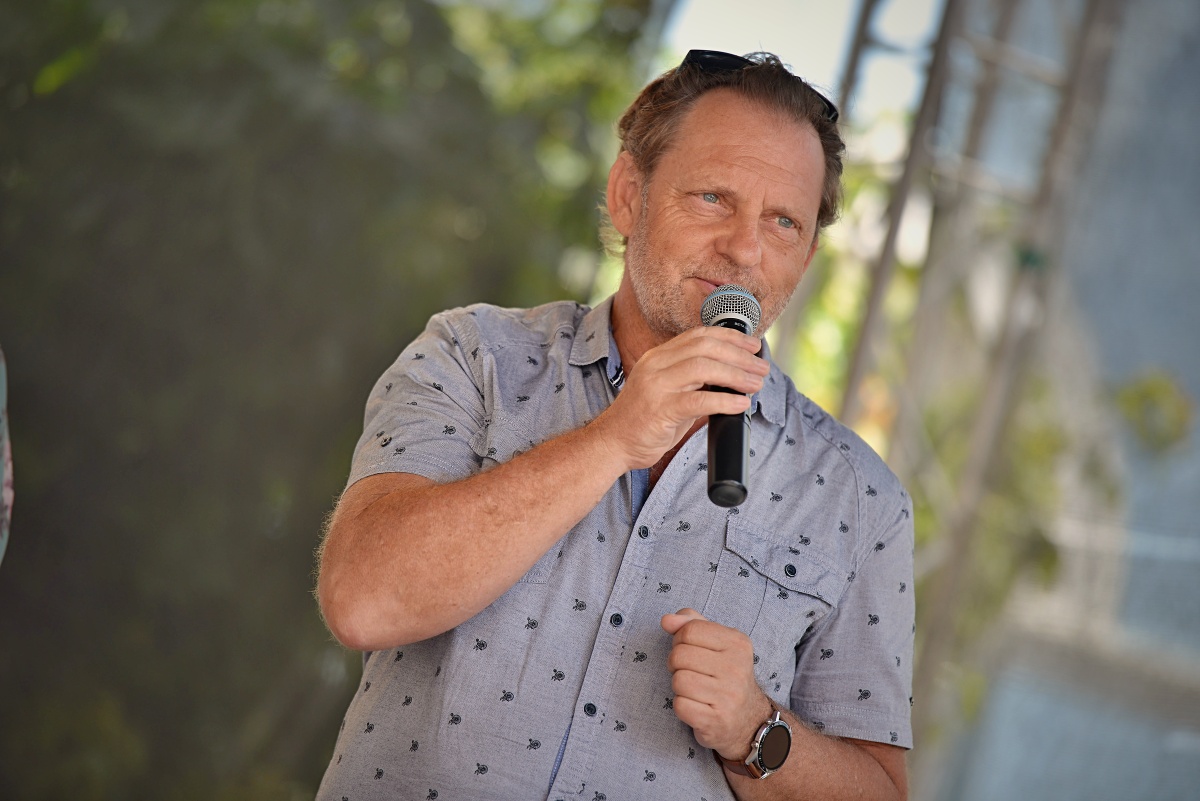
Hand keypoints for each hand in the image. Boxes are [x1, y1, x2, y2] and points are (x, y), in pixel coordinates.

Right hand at [595, 327, 767, 470]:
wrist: (612, 443)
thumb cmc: (644, 420)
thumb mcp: (669, 390)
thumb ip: (694, 381)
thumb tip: (734, 378)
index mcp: (659, 357)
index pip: (699, 335)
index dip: (730, 337)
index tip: (753, 345)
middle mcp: (656, 365)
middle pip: (705, 347)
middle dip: (739, 355)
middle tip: (761, 367)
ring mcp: (656, 386)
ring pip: (704, 368)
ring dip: (736, 375)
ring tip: (756, 384)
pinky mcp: (659, 410)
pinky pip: (698, 400)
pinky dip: (724, 400)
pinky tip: (741, 404)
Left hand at [661, 608, 773, 760]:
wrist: (748, 719)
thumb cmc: (725, 675)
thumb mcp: (716, 642)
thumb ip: (691, 623)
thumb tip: (666, 620)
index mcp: (737, 643)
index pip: (689, 630)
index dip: (680, 640)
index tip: (691, 652)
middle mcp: (737, 668)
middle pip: (679, 655)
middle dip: (676, 664)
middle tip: (692, 672)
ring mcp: (729, 696)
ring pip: (678, 681)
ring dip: (679, 686)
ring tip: (695, 690)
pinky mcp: (717, 720)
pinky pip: (680, 705)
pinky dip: (682, 706)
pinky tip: (698, 706)